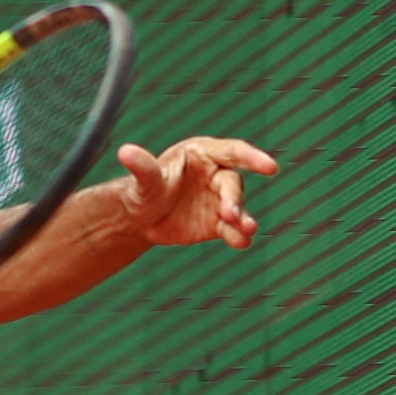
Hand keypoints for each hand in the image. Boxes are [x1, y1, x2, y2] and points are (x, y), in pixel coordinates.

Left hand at [116, 138, 276, 250]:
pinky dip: (237, 236)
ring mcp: (219, 200)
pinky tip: (242, 242)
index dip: (252, 158)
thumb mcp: (143, 181)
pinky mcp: (217, 223)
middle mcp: (216, 174)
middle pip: (232, 184)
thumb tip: (124, 152)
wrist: (141, 219)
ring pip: (237, 208)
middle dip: (233, 199)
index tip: (270, 167)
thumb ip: (142, 168)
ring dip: (243, 219)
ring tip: (248, 230)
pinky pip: (231, 229)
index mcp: (203, 154)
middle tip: (230, 213)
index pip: (232, 152)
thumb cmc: (143, 191)